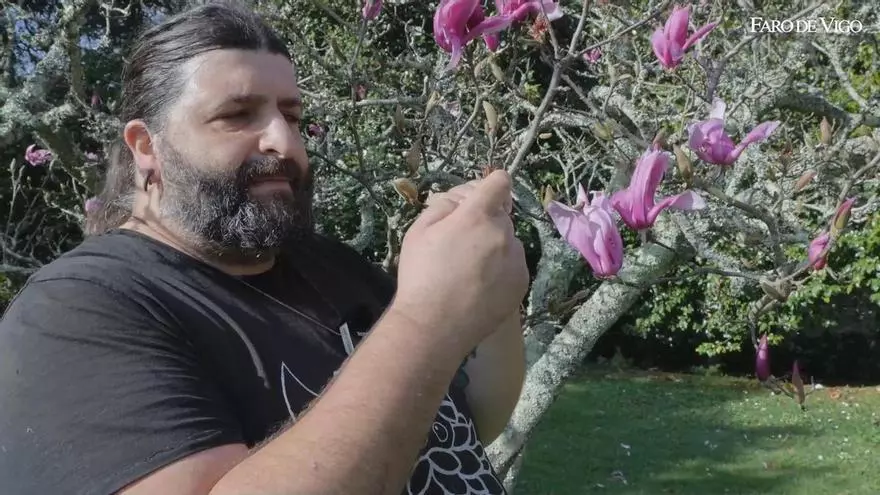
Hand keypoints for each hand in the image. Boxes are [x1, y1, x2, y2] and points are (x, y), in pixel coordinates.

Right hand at [391, 170, 528, 356]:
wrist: (434, 326)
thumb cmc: (421, 275)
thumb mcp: (419, 230)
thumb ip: (445, 204)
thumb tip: (462, 199)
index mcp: (478, 215)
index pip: (499, 182)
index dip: (488, 186)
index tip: (478, 199)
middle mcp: (504, 233)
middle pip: (501, 213)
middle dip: (483, 219)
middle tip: (459, 241)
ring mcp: (516, 259)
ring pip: (508, 240)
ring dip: (494, 245)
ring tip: (469, 268)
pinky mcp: (521, 282)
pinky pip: (513, 264)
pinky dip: (500, 268)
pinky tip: (479, 285)